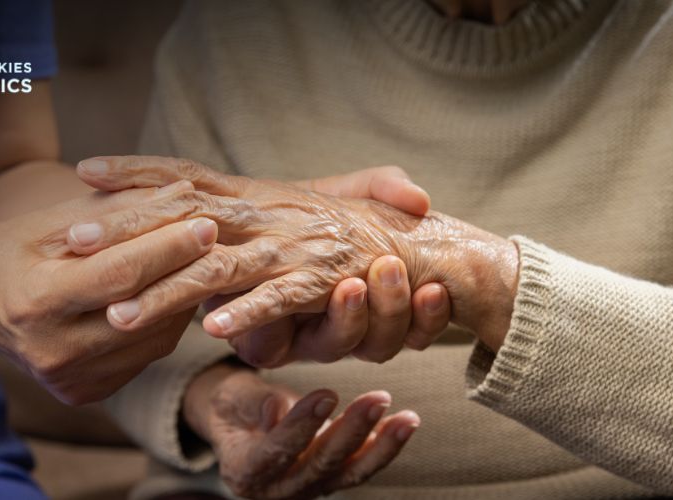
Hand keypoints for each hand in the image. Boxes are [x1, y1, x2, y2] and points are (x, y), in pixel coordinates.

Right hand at [0, 181, 214, 404]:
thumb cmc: (11, 251)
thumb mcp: (51, 222)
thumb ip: (115, 211)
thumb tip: (181, 194)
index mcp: (37, 301)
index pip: (120, 274)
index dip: (168, 248)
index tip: (205, 220)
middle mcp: (54, 351)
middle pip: (144, 310)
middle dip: (186, 270)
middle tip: (218, 238)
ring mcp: (71, 379)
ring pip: (155, 339)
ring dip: (182, 298)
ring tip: (196, 262)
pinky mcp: (85, 393)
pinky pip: (145, 356)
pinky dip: (164, 323)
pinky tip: (169, 294)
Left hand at [74, 155, 517, 350]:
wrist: (420, 247)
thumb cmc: (343, 233)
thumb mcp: (285, 212)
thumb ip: (241, 211)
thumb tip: (188, 223)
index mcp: (254, 195)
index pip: (186, 176)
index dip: (137, 171)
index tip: (86, 170)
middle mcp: (267, 214)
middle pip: (185, 217)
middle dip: (128, 228)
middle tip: (74, 239)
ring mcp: (292, 246)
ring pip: (220, 267)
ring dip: (168, 290)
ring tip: (121, 312)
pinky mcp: (323, 281)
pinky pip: (281, 298)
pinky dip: (251, 313)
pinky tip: (215, 330)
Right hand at [183, 363, 418, 498]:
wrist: (239, 426)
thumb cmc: (232, 407)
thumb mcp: (230, 398)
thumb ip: (253, 404)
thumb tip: (278, 409)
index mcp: (245, 471)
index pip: (276, 452)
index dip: (301, 426)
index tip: (327, 394)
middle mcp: (277, 489)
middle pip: (319, 465)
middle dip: (352, 432)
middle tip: (378, 399)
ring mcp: (306, 489)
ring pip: (348, 472)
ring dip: (381, 446)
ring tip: (407, 418)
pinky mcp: (329, 482)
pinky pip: (359, 468)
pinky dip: (382, 448)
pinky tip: (402, 425)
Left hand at [219, 166, 449, 366]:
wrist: (235, 228)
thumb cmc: (300, 211)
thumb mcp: (348, 192)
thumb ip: (385, 188)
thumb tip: (420, 198)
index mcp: (376, 296)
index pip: (420, 319)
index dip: (431, 313)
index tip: (437, 289)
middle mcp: (347, 326)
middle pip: (387, 341)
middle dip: (395, 311)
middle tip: (393, 273)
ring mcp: (306, 339)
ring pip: (341, 345)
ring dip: (349, 317)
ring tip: (349, 286)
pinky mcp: (261, 343)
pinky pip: (269, 344)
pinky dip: (261, 321)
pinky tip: (251, 316)